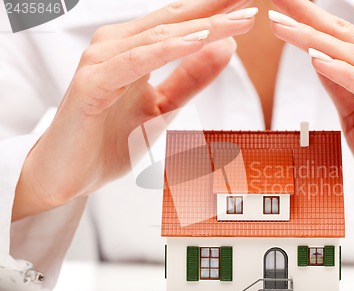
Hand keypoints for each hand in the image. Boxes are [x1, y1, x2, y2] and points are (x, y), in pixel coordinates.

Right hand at [12, 0, 257, 220]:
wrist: (71, 176)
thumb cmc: (111, 140)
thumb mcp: (164, 107)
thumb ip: (191, 79)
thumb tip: (226, 48)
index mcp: (133, 49)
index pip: (181, 23)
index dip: (216, 11)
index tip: (248, 4)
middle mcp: (116, 46)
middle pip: (174, 20)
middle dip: (215, 8)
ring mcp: (101, 62)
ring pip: (159, 37)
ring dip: (202, 26)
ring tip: (239, 18)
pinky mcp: (92, 84)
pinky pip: (136, 61)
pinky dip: (168, 50)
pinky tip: (198, 40)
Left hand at [269, 0, 353, 243]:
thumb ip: (343, 91)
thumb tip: (316, 59)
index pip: (340, 40)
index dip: (307, 20)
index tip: (277, 4)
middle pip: (345, 38)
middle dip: (307, 17)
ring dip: (317, 41)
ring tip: (283, 25)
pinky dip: (346, 74)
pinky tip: (318, 60)